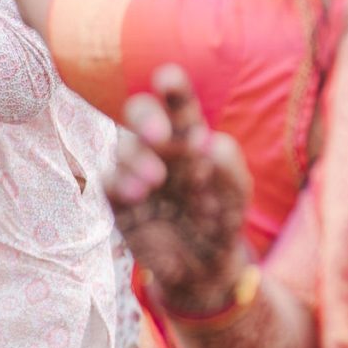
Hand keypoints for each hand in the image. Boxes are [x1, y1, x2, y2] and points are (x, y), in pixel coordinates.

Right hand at [106, 66, 252, 318]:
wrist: (204, 269)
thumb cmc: (220, 220)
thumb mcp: (236, 196)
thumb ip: (230, 168)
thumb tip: (209, 142)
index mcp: (190, 138)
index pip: (181, 107)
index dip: (173, 90)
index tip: (167, 77)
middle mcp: (160, 149)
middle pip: (141, 115)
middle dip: (145, 116)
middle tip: (159, 135)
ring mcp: (136, 173)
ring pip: (124, 147)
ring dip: (137, 157)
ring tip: (155, 178)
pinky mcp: (120, 201)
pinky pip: (110, 183)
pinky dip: (120, 183)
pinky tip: (136, 193)